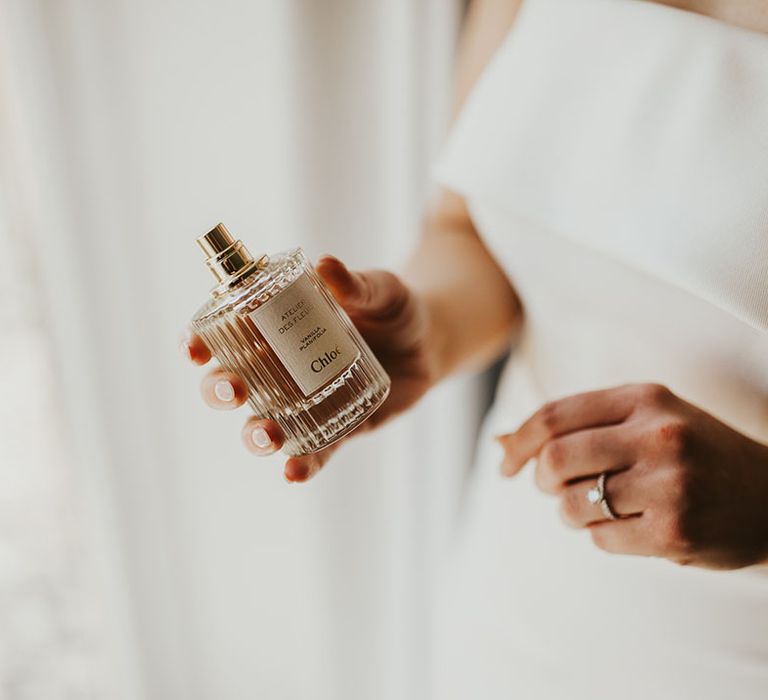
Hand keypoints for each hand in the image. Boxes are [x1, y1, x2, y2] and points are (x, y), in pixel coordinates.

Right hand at [181, 255, 437, 482]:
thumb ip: (357, 283)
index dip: (199, 342)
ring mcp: (303, 403)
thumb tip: (326, 264)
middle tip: (232, 389)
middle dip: (220, 391)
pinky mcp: (335, 429)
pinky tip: (293, 472)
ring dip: (254, 434)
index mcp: (274, 329)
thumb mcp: (380, 289)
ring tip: (266, 435)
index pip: (223, 335)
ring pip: (262, 424)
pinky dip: (299, 464)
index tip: (193, 347)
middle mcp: (278, 370)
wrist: (429, 342)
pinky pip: (312, 451)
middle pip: (231, 385)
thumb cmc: (392, 308)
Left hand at [496, 383, 767, 568]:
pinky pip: (601, 540)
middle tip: (553, 489)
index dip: (518, 442)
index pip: (553, 416)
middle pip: (554, 459)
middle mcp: (657, 434)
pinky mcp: (675, 531)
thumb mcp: (642, 420)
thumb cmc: (693, 454)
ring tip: (601, 509)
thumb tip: (498, 442)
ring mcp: (669, 483)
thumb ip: (574, 425)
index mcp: (644, 398)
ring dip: (572, 514)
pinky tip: (634, 528)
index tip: (507, 465)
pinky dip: (603, 538)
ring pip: (571, 505)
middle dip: (541, 481)